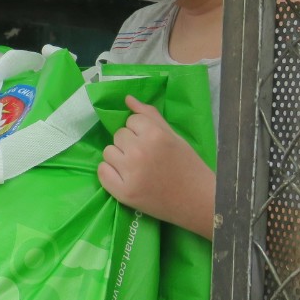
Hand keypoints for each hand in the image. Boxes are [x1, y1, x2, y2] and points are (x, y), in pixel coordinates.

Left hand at [99, 95, 215, 238]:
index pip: (131, 120)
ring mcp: (130, 173)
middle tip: (146, 157)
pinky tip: (126, 177)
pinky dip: (110, 173)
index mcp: (155, 135)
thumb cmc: (187, 165)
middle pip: (118, 135)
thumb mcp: (173, 135)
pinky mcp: (124, 192)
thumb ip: (149, 115)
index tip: (153, 143)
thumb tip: (127, 99)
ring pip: (108, 151)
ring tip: (137, 168)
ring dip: (119, 157)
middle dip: (130, 143)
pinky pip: (102, 171)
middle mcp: (140, 151)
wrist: (197, 200)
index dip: (141, 131)